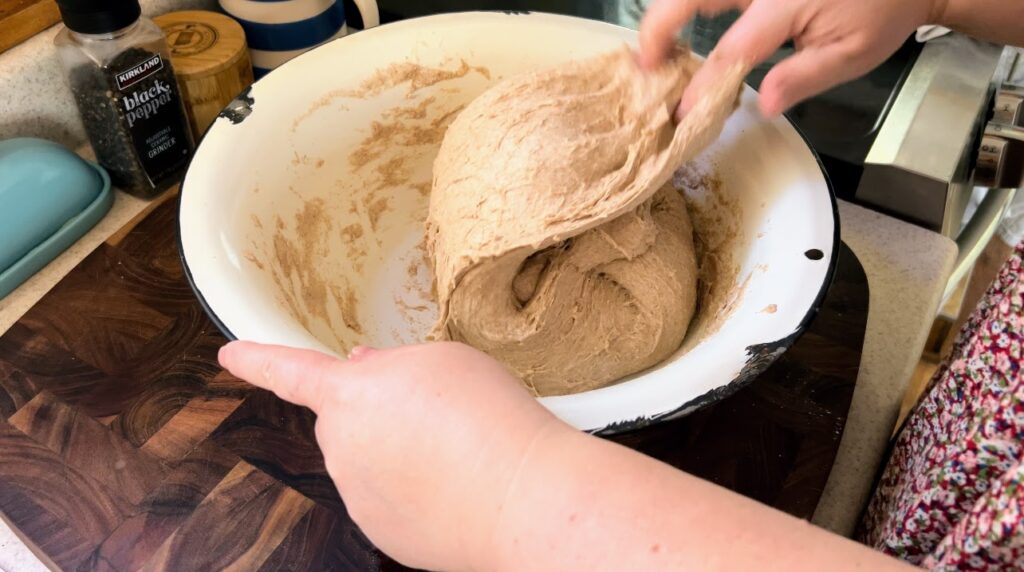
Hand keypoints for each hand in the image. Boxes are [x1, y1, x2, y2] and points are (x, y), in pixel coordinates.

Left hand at [218, 341, 564, 570]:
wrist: (520, 496)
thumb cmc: (488, 419)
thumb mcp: (444, 360)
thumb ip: (392, 363)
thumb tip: (365, 370)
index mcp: (350, 395)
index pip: (290, 371)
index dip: (257, 360)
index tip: (230, 355)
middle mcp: (341, 447)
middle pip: (348, 417)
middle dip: (377, 411)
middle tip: (435, 412)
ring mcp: (358, 496)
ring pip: (370, 460)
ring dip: (398, 451)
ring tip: (455, 450)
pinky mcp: (381, 533)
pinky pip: (388, 500)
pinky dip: (412, 491)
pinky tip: (452, 485)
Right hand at [638, 0, 941, 116]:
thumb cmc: (881, 13)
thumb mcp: (853, 54)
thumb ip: (804, 77)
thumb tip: (765, 106)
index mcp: (787, 3)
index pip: (732, 51)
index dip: (703, 85)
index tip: (681, 115)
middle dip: (659, 27)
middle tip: (644, 65)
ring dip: (668, 12)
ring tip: (654, 49)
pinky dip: (687, 5)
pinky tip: (678, 23)